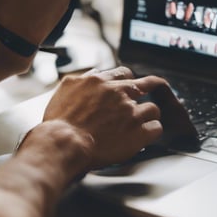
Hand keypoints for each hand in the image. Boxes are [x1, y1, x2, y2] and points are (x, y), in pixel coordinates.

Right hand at [41, 67, 169, 168]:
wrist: (64, 143)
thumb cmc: (59, 122)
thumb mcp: (65, 90)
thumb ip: (81, 79)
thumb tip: (94, 73)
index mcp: (101, 82)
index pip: (123, 73)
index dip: (127, 81)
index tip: (129, 87)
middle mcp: (119, 93)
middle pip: (146, 85)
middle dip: (148, 90)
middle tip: (149, 96)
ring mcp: (131, 113)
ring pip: (153, 108)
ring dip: (148, 115)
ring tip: (143, 123)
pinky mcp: (139, 132)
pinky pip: (156, 128)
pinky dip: (152, 131)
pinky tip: (145, 135)